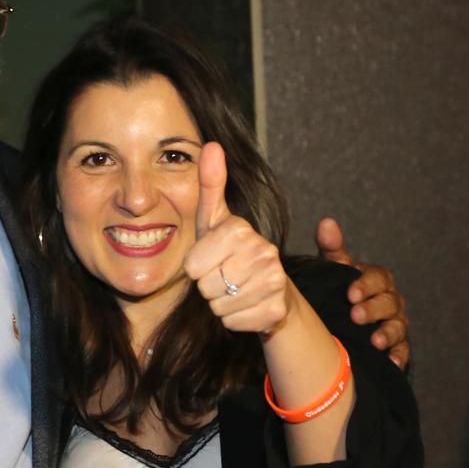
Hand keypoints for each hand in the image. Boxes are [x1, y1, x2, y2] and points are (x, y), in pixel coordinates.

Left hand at [185, 142, 296, 333]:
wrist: (270, 287)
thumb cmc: (232, 250)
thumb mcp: (216, 219)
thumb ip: (210, 184)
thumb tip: (212, 144)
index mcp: (240, 230)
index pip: (191, 265)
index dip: (196, 267)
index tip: (213, 258)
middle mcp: (262, 252)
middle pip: (203, 287)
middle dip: (208, 286)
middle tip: (225, 275)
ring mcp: (273, 282)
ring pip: (218, 306)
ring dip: (220, 303)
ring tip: (236, 288)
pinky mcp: (276, 310)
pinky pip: (233, 322)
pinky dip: (234, 319)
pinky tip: (247, 304)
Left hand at [316, 218, 409, 367]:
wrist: (335, 319)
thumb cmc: (337, 288)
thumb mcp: (332, 269)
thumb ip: (331, 249)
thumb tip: (327, 223)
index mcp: (376, 281)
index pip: (379, 278)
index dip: (367, 285)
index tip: (350, 293)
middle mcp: (389, 301)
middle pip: (390, 302)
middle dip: (374, 309)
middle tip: (355, 316)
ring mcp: (394, 323)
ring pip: (398, 327)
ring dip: (388, 333)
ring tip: (375, 341)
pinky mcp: (395, 347)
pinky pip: (403, 352)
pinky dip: (399, 357)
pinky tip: (391, 362)